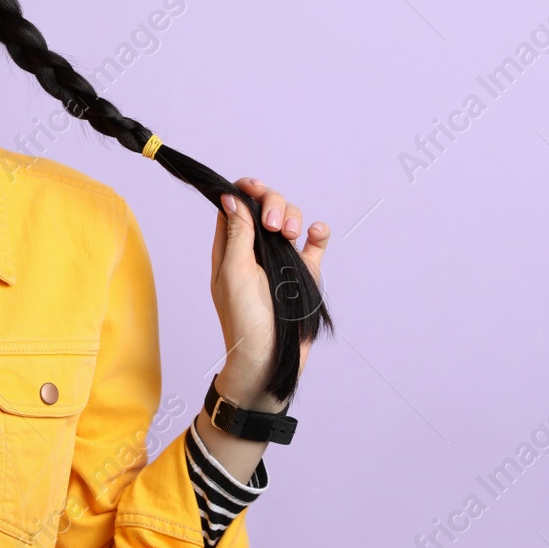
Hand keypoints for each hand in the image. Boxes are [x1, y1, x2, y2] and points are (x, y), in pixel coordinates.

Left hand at [209, 177, 326, 410]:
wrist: (270, 359)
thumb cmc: (245, 320)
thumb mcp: (233, 273)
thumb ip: (236, 234)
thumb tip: (231, 198)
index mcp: (230, 248)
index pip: (234, 206)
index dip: (244, 191)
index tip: (254, 188)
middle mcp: (255, 250)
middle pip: (264, 207)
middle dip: (272, 204)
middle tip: (274, 226)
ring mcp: (281, 260)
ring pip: (290, 220)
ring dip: (293, 217)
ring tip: (292, 236)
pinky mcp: (304, 273)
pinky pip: (314, 244)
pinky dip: (317, 233)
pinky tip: (314, 233)